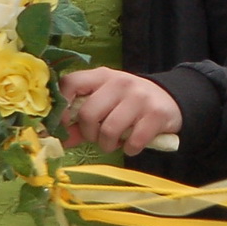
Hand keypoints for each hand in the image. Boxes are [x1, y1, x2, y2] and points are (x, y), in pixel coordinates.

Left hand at [60, 68, 182, 155]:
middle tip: (98, 138)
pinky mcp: (156, 114)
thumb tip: (56, 139)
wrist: (170, 99)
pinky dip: (129, 149)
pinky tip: (132, 145)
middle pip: (89, 114)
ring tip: (115, 143)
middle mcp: (120, 82)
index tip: (66, 123)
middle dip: (90, 134)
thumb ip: (81, 120)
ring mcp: (139, 97)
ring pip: (109, 130)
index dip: (62, 107)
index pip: (70, 83)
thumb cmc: (128, 103)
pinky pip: (134, 141)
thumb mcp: (105, 103)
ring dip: (108, 145)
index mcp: (101, 76)